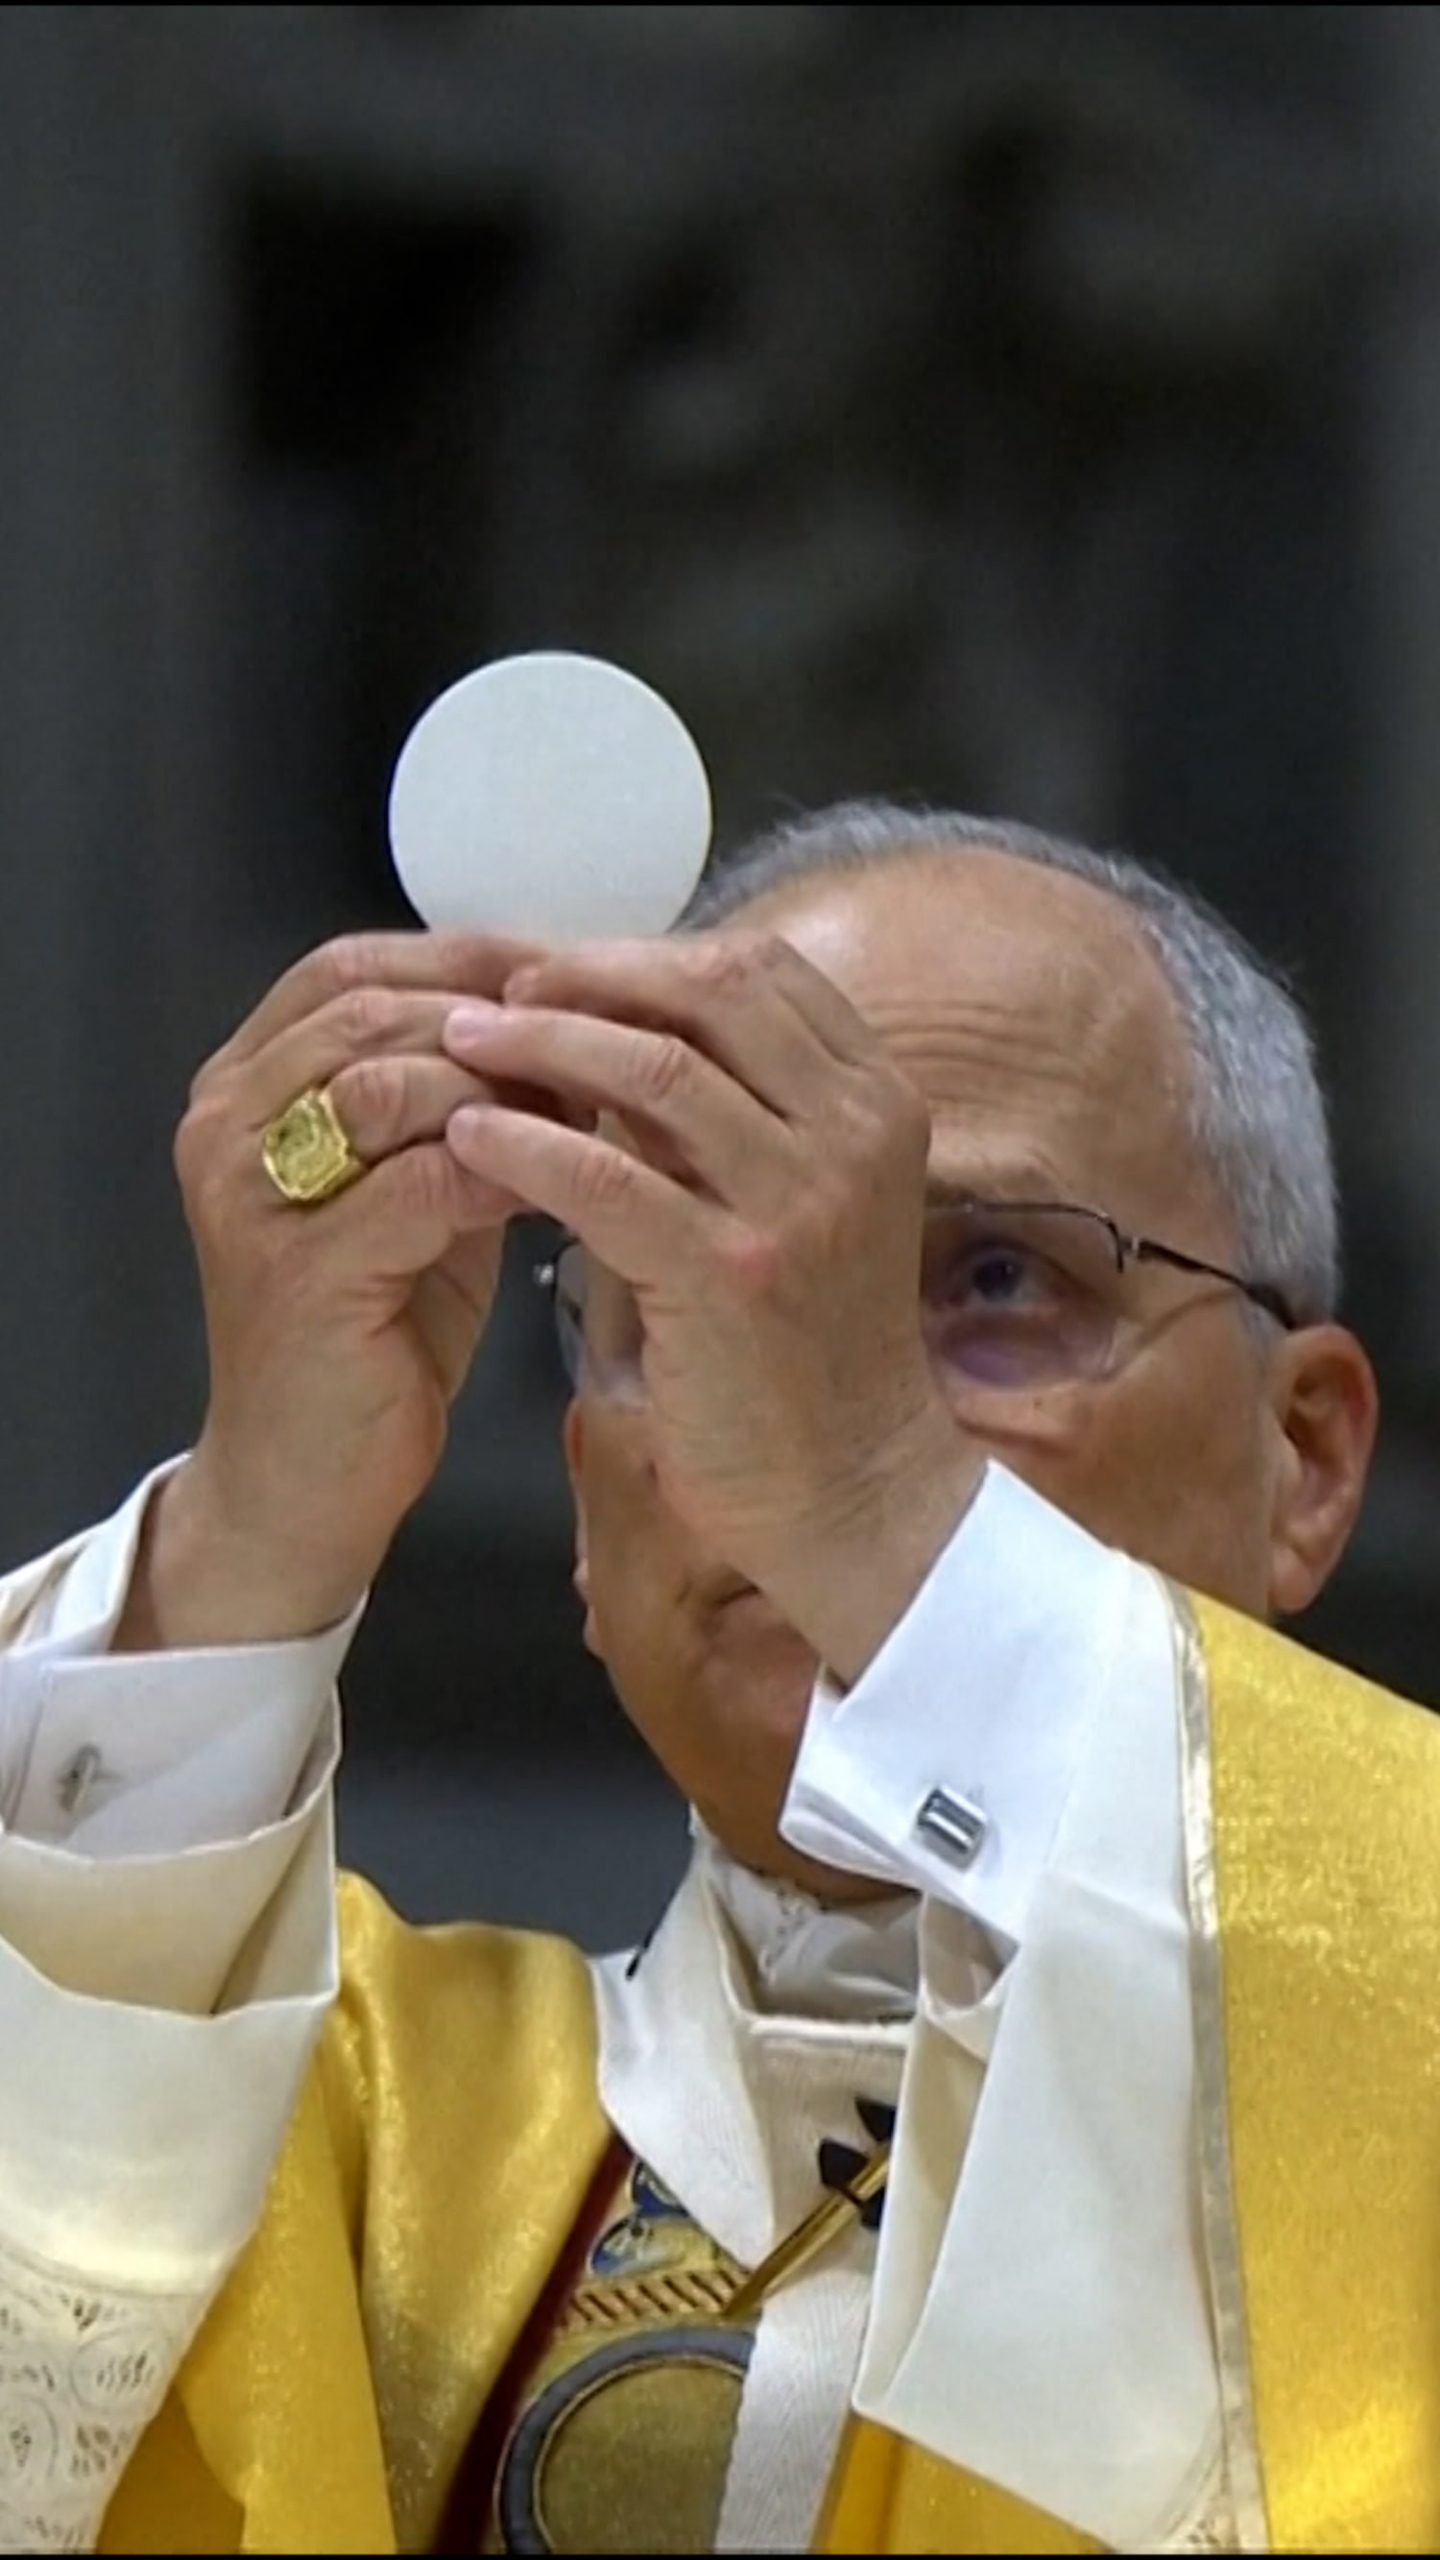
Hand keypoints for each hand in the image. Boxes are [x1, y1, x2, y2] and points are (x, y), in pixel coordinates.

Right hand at [122, 930, 549, 1649]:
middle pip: (372, 1008)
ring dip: (505, 1084)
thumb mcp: (415, 1189)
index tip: (575, 970)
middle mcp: (226, 1125)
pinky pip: (419, 1181)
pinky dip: (506, 1167)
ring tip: (593, 1103)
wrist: (305, 1485)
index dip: (468, 954)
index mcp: (244, 1086)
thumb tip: (568, 1018)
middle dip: (499, 1014)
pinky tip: (570, 1178)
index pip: (351, 967)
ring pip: (389, 1082)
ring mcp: (250, 1197)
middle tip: (604, 1032)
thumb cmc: (373, 1332)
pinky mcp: (297, 1272)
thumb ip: (458, 1101)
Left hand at [442, 932, 981, 1681]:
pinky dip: (527, 1144)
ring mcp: (798, 1200)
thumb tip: (617, 1029)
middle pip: (710, 992)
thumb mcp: (803, 1202)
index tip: (566, 968)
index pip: (762, 969)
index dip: (650, 953)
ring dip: (543, 1043)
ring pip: (654, 1068)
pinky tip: (469, 1138)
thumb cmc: (808, 1347)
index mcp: (878, 1101)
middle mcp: (853, 1133)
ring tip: (462, 1044)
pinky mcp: (729, 1273)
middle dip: (592, 976)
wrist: (848, 1487)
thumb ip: (738, 1116)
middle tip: (503, 990)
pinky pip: (608, 1176)